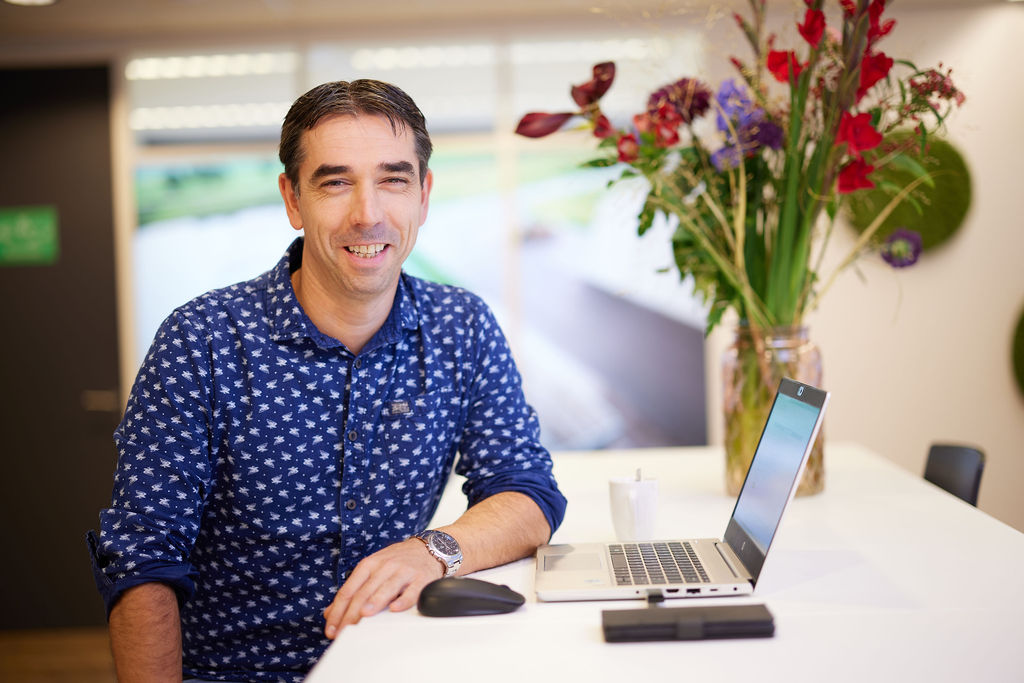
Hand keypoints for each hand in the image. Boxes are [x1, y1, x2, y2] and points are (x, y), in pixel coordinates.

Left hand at [322, 537, 443, 637]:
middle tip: (343, 631)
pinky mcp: (421, 578)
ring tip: (364, 615)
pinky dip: (403, 600)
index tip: (331, 628)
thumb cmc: (397, 562)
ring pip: (386, 588)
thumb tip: (330, 613)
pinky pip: (411, 590)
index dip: (338, 610)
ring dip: (374, 602)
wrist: (428, 548)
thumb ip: (352, 591)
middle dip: (351, 614)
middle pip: (364, 592)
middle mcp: (385, 566)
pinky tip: (395, 609)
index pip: (349, 590)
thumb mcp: (372, 570)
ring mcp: (403, 571)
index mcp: (369, 565)